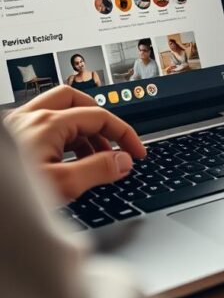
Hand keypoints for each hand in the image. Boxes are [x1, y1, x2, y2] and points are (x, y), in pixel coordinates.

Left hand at [5, 86, 145, 201]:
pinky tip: (66, 161)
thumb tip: (123, 161)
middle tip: (114, 142)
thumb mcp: (63, 186)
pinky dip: (62, 136)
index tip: (136, 152)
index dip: (124, 134)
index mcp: (47, 123)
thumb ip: (98, 170)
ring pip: (58, 111)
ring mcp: (18, 126)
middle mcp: (30, 117)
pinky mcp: (11, 139)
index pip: (99, 116)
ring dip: (80, 129)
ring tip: (93, 158)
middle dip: (100, 119)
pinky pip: (43, 125)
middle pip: (76, 100)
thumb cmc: (11, 198)